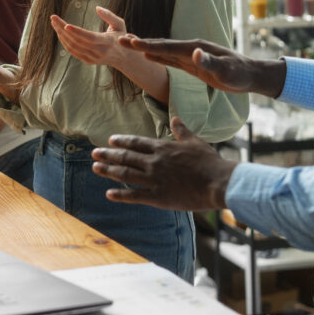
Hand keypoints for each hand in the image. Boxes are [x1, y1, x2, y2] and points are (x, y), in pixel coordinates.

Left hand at [51, 6, 134, 68]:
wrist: (124, 59)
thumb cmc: (121, 37)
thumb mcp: (120, 24)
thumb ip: (109, 15)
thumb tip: (97, 8)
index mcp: (107, 42)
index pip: (89, 38)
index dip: (77, 32)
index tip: (66, 25)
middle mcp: (99, 52)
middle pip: (77, 41)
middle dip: (63, 29)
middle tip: (53, 18)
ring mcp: (93, 58)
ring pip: (72, 47)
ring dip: (61, 35)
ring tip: (54, 23)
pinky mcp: (88, 61)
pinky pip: (73, 52)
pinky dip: (64, 42)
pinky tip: (60, 32)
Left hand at [91, 117, 238, 209]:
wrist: (218, 182)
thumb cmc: (209, 162)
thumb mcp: (195, 141)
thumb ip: (182, 131)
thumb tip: (176, 118)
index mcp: (163, 148)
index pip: (137, 142)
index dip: (122, 141)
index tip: (110, 140)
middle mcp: (155, 162)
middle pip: (126, 157)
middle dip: (108, 155)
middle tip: (95, 153)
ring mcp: (155, 179)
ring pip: (126, 174)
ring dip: (109, 171)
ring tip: (95, 168)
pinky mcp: (158, 196)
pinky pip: (135, 195)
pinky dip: (120, 194)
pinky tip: (109, 193)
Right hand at [119, 37, 285, 96]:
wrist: (250, 75)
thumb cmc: (239, 73)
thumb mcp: (226, 71)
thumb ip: (210, 62)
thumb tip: (196, 54)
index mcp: (194, 49)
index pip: (166, 47)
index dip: (147, 45)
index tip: (130, 41)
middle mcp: (190, 49)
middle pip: (161, 46)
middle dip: (140, 43)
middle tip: (120, 40)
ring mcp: (191, 56)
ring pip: (163, 51)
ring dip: (146, 48)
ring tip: (129, 44)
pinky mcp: (192, 64)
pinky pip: (170, 59)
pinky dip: (157, 56)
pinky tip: (149, 56)